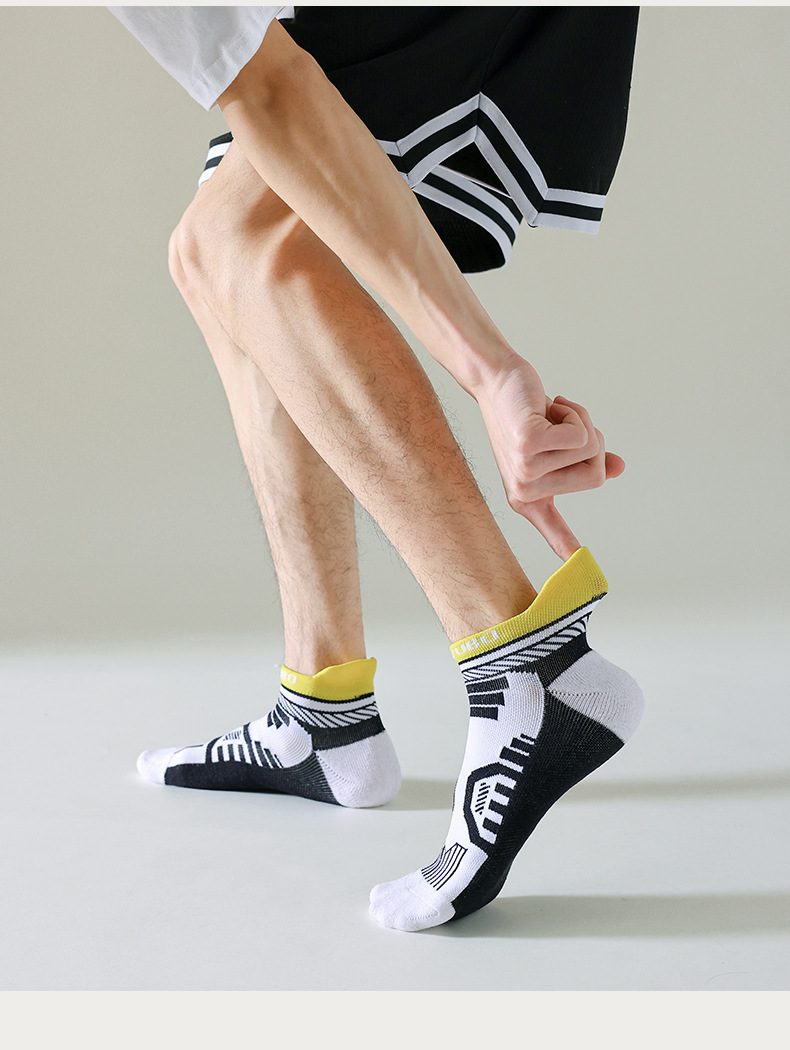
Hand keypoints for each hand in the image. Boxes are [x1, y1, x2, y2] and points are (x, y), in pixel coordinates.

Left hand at [474, 355, 624, 558]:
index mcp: (528, 497)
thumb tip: (618, 466)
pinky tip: (549, 405)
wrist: (498, 380)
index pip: (553, 531)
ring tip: (552, 413)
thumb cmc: (528, 412)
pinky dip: (575, 413)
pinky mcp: (529, 445)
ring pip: (591, 451)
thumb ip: (586, 458)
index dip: (568, 550)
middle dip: (592, 442)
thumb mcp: (558, 442)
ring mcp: (525, 469)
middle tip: (563, 424)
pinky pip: (580, 435)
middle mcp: (525, 490)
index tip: (579, 572)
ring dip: (582, 422)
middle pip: (596, 475)